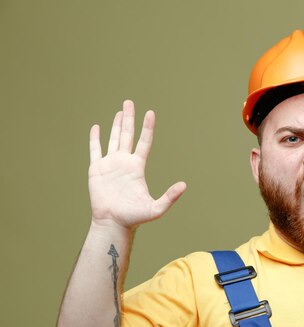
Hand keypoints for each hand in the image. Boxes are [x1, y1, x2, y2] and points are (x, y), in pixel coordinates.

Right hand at [88, 100, 185, 229]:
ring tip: (120, 111)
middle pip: (128, 135)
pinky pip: (95, 150)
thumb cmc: (134, 217)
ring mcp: (110, 164)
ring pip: (113, 139)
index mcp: (137, 167)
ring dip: (116, 124)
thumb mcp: (156, 208)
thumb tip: (184, 186)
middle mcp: (125, 162)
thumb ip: (170, 197)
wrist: (113, 223)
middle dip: (129, 118)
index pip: (144, 142)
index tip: (150, 113)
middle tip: (129, 102)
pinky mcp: (96, 169)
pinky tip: (96, 127)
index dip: (147, 128)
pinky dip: (95, 138)